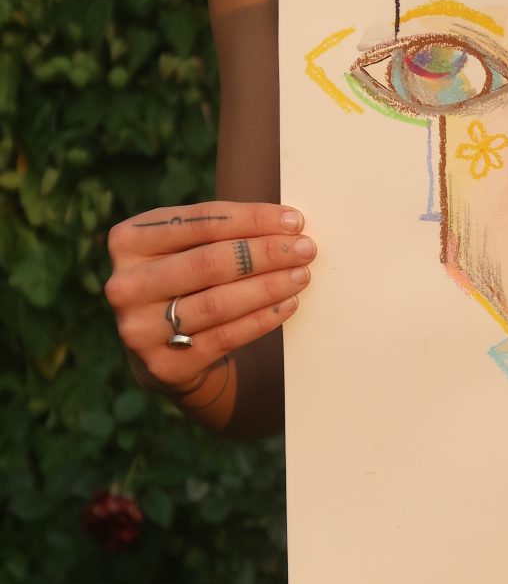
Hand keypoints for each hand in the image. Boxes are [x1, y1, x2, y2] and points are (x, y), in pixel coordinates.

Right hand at [103, 201, 314, 393]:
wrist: (162, 352)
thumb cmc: (185, 285)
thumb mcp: (185, 250)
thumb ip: (220, 233)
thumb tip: (288, 224)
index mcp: (127, 241)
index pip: (200, 222)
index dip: (252, 219)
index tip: (295, 221)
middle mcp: (125, 284)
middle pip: (209, 262)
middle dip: (265, 253)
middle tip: (306, 249)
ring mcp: (140, 328)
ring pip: (219, 302)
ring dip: (269, 287)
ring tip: (302, 276)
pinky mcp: (165, 364)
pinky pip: (225, 337)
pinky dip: (262, 319)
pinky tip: (287, 305)